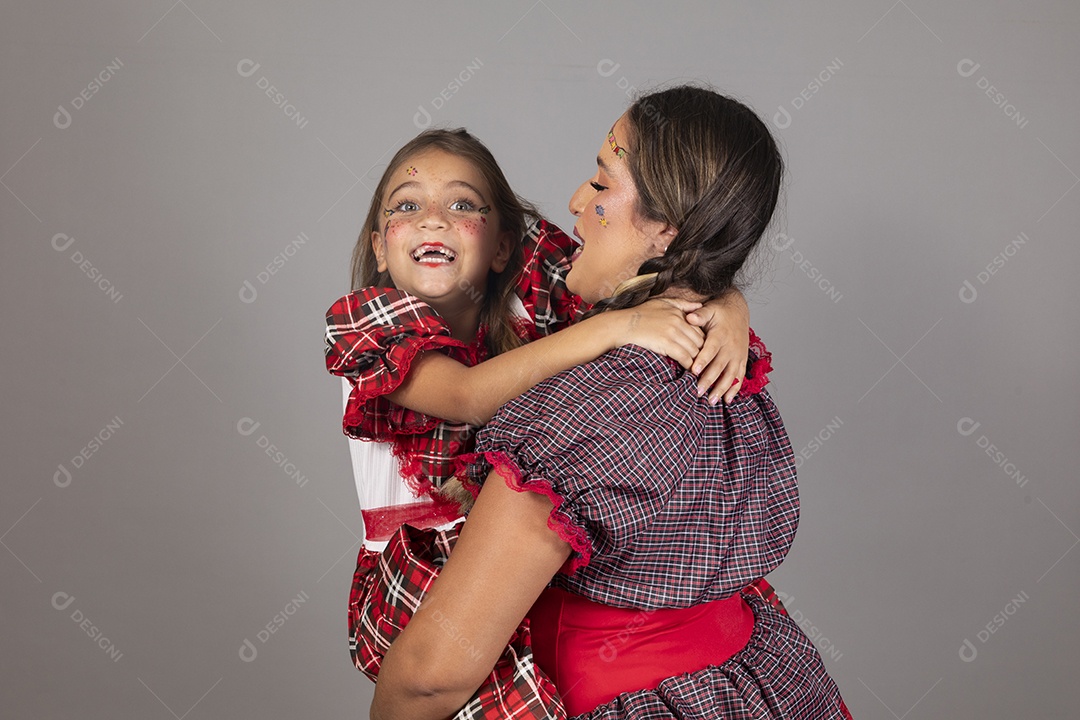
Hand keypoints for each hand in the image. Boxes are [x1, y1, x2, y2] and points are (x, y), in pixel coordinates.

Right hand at [613, 298, 704, 369]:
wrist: (623, 325)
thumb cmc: (640, 315)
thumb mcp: (662, 303)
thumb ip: (682, 304)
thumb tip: (699, 305)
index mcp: (679, 313)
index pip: (699, 330)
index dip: (701, 342)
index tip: (700, 351)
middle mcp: (678, 322)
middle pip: (700, 341)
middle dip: (701, 353)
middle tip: (701, 362)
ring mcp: (673, 333)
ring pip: (694, 350)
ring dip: (696, 361)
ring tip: (696, 368)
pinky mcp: (666, 343)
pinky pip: (684, 356)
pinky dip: (688, 365)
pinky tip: (688, 369)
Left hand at [686, 289, 749, 404]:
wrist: (739, 310)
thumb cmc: (720, 312)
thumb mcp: (710, 309)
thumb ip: (700, 314)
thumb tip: (690, 316)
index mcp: (721, 334)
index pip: (711, 349)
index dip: (703, 360)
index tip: (694, 371)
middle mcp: (731, 346)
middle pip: (720, 365)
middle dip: (709, 380)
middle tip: (698, 391)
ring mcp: (738, 355)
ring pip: (730, 374)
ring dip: (721, 388)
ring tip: (711, 401)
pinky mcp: (742, 360)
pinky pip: (739, 376)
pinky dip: (734, 389)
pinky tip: (726, 400)